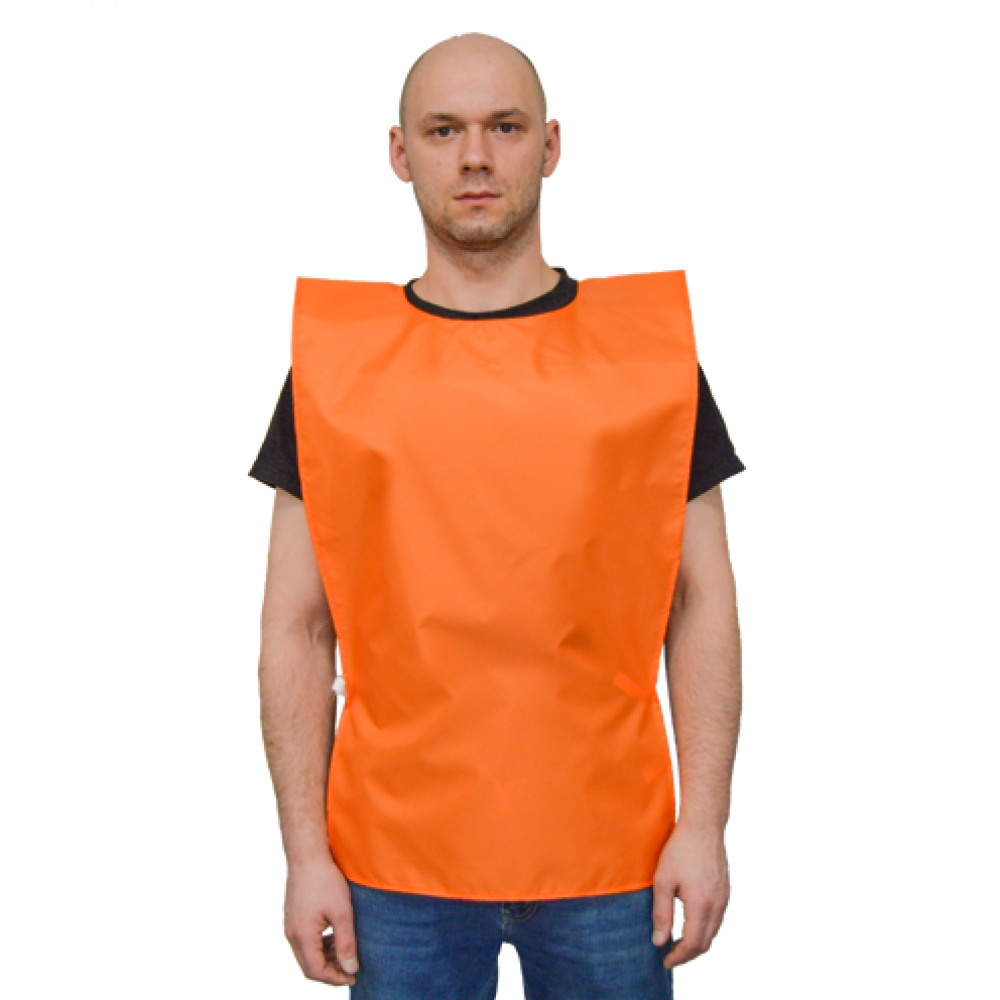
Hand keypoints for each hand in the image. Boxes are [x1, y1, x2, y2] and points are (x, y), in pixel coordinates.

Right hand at [284, 856, 359, 986]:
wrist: (307, 855)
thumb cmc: (325, 880)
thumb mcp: (342, 912)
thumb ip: (346, 943)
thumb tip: (350, 969)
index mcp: (302, 935)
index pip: (316, 971)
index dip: (335, 978)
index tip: (353, 976)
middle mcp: (291, 934)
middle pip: (308, 966)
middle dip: (330, 972)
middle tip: (350, 969)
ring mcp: (290, 925)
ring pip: (306, 954)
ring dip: (324, 959)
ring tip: (345, 953)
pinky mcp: (292, 917)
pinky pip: (304, 941)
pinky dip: (319, 946)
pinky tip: (333, 937)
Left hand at [650, 822, 730, 969]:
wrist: (703, 826)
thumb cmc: (680, 850)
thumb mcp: (663, 881)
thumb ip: (661, 913)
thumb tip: (659, 941)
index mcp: (701, 905)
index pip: (693, 944)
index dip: (678, 957)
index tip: (665, 961)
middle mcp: (718, 905)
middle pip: (706, 943)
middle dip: (688, 954)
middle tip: (669, 954)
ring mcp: (725, 898)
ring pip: (713, 932)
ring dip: (697, 942)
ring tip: (677, 941)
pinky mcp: (725, 891)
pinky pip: (717, 919)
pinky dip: (705, 928)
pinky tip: (690, 923)